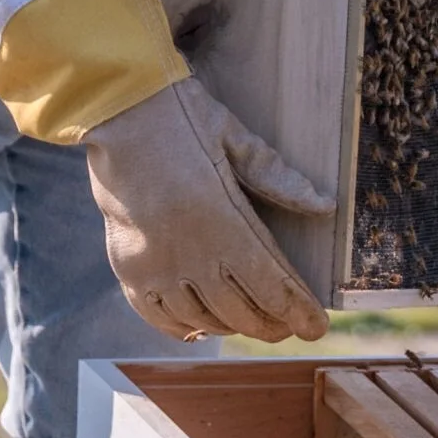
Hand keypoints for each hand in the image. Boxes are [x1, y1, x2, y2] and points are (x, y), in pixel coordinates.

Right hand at [85, 76, 332, 342]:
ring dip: (233, 327)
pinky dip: (184, 327)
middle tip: (289, 326)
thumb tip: (324, 206)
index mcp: (222, 221)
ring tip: (252, 323)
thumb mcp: (235, 138)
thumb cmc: (181, 117)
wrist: (114, 110)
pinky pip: (158, 316)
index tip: (317, 327)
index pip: (272, 287)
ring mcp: (153, 264)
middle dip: (272, 324)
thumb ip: (278, 177)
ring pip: (202, 320)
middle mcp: (188, 252)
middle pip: (241, 312)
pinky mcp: (126, 266)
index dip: (299, 312)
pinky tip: (203, 326)